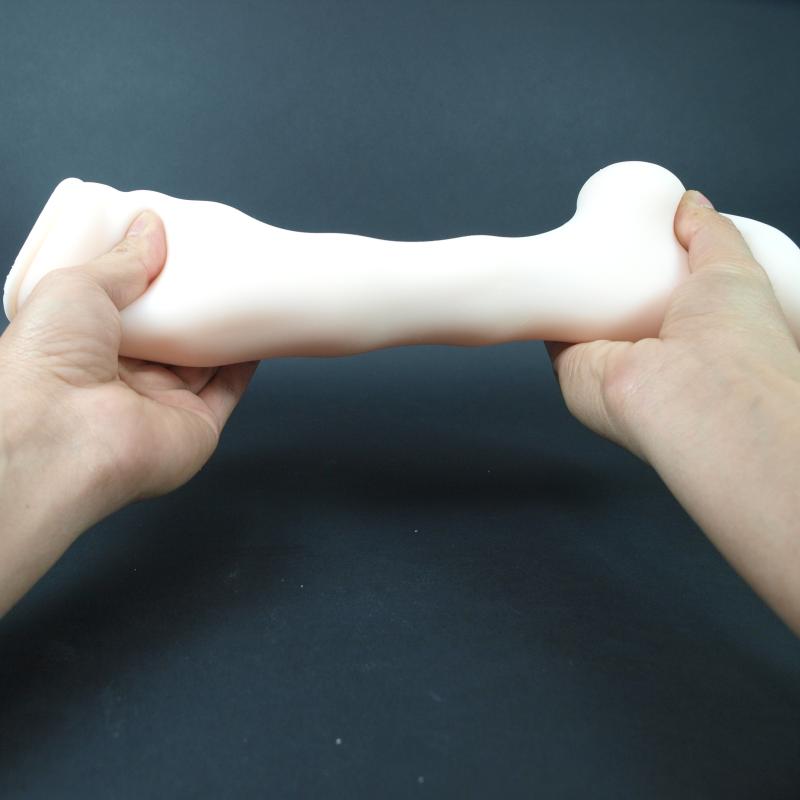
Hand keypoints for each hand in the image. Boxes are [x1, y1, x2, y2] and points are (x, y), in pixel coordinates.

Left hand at [0, 210, 256, 613]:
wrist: (65, 434)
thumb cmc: (47, 362)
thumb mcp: (77, 285)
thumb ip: (122, 259)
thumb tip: (150, 225)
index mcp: (84, 346)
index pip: (125, 310)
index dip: (149, 282)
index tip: (173, 253)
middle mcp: (123, 379)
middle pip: (169, 337)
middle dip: (191, 306)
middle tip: (213, 269)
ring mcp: (161, 404)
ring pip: (203, 362)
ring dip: (223, 331)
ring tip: (244, 292)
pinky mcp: (196, 425)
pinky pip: (228, 389)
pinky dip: (245, 363)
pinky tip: (258, 332)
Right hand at [546, 189, 799, 462]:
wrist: (694, 395)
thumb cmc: (735, 348)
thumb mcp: (733, 268)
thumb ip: (709, 233)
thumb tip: (689, 203)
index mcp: (695, 334)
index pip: (664, 298)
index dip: (652, 270)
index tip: (639, 241)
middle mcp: (651, 353)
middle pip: (617, 305)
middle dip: (607, 277)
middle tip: (602, 241)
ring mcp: (611, 362)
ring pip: (581, 318)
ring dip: (573, 289)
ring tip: (570, 248)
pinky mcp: (572, 368)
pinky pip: (551, 330)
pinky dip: (545, 305)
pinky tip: (543, 276)